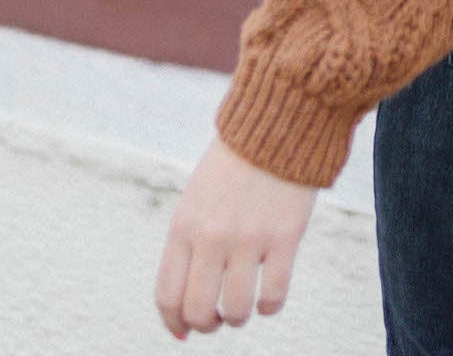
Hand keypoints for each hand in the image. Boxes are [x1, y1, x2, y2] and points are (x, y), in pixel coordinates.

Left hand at [155, 135, 317, 337]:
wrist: (279, 121)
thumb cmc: (236, 164)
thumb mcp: (197, 198)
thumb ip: (189, 244)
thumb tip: (187, 301)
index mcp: (184, 225)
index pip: (167, 295)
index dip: (174, 323)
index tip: (185, 331)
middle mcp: (212, 236)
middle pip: (198, 310)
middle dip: (206, 325)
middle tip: (218, 318)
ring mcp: (249, 238)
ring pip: (236, 310)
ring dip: (238, 317)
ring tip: (245, 306)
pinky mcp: (285, 236)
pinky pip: (273, 295)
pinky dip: (270, 306)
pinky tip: (270, 297)